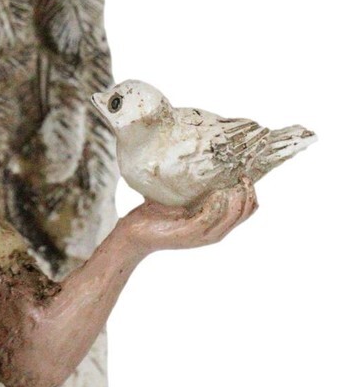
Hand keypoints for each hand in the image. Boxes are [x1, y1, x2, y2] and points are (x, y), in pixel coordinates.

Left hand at [119, 178, 257, 255]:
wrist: (135, 232)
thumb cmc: (157, 212)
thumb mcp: (181, 196)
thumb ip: (194, 183)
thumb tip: (198, 152)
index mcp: (216, 223)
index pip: (247, 210)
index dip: (251, 192)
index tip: (246, 174)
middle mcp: (214, 232)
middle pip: (244, 212)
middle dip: (247, 192)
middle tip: (243, 176)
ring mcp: (201, 235)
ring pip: (231, 216)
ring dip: (234, 198)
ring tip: (232, 183)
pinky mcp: (188, 234)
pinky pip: (209, 219)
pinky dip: (216, 205)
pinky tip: (217, 193)